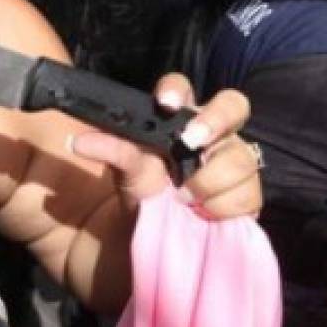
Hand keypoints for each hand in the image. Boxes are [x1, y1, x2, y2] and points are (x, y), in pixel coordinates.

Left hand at [69, 74, 260, 219]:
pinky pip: (248, 195)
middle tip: (191, 143)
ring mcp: (234, 163)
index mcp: (178, 119)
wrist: (153, 238)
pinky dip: (222, 207)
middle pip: (234, 105)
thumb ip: (111, 150)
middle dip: (215, 121)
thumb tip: (78, 142)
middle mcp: (212, 135)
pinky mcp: (247, 196)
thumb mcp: (123, 170)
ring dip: (208, 181)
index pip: (182, 88)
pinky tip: (205, 215)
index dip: (178, 89)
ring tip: (184, 200)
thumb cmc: (141, 193)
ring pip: (240, 157)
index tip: (166, 102)